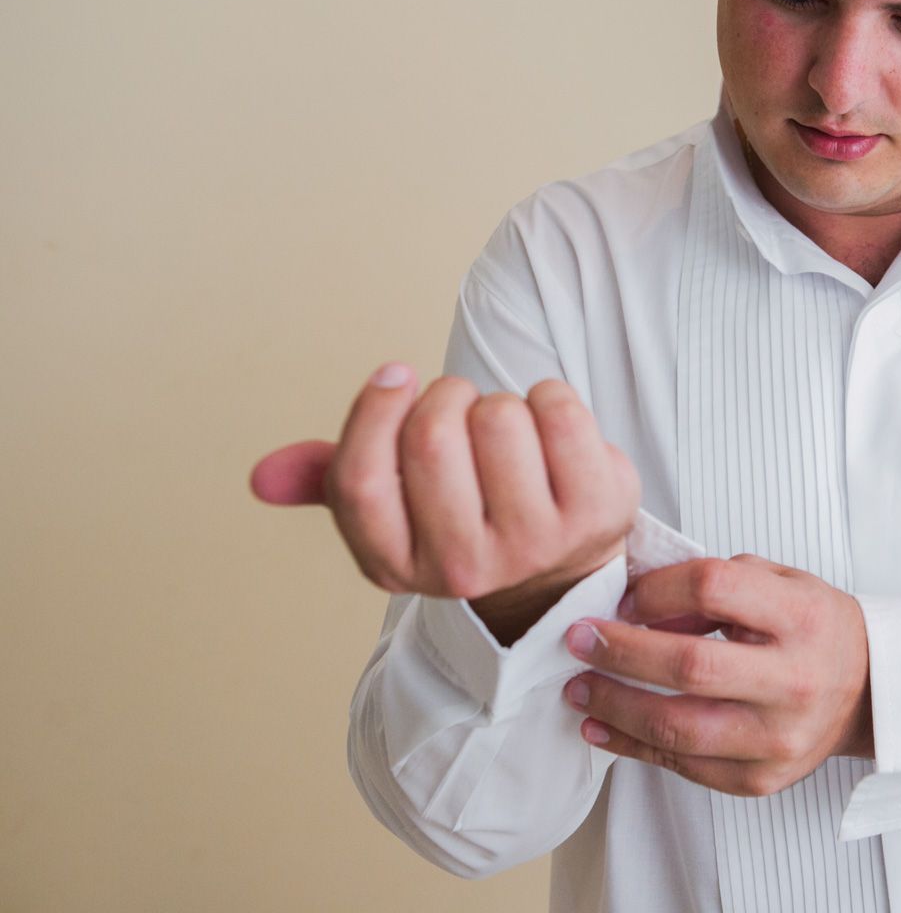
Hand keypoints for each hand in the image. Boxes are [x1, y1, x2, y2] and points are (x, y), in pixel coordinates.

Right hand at [248, 363, 641, 604]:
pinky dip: (551, 397)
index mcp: (395, 565)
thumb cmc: (466, 514)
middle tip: (460, 406)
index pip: (361, 480)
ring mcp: (533, 545)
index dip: (373, 411)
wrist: (560, 568)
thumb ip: (328, 480)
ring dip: (501, 403)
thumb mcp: (394, 506)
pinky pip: (561, 413)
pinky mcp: (595, 513)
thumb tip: (261, 477)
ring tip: (508, 434)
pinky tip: (550, 426)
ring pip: (498, 419)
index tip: (397, 374)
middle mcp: (462, 569)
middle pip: (431, 439)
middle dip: (445, 397)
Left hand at [560, 554, 874, 796]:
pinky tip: (601, 725)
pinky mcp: (760, 779)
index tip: (625, 597)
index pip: (715, 589)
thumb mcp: (779, 583)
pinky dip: (632, 745)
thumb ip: (715, 584)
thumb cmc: (814, 630)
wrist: (866, 692)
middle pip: (689, 665)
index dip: (657, 590)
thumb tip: (637, 604)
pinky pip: (682, 766)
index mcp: (800, 617)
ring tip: (579, 687)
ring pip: (677, 728)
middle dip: (619, 651)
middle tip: (578, 640)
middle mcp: (794, 680)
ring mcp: (777, 737)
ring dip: (614, 706)